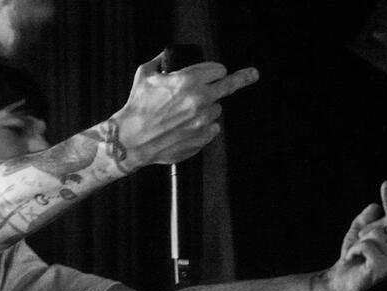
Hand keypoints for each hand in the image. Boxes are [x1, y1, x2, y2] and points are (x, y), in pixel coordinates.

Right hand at [112, 51, 258, 170]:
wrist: (133, 140)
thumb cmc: (138, 108)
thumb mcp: (145, 75)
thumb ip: (160, 61)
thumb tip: (166, 55)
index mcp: (188, 80)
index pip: (218, 69)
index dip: (214, 71)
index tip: (214, 73)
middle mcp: (199, 99)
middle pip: (229, 86)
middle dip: (241, 79)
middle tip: (252, 75)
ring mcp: (203, 121)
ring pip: (217, 110)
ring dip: (207, 109)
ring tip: (185, 114)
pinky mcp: (203, 138)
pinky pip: (212, 129)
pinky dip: (204, 127)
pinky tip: (187, 127)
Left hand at [312, 181, 386, 290]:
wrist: (340, 278)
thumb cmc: (352, 255)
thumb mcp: (358, 231)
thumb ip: (367, 217)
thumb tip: (376, 205)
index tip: (385, 183)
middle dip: (366, 229)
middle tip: (358, 245)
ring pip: (375, 234)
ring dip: (358, 242)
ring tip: (357, 255)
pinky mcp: (384, 268)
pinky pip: (366, 245)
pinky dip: (354, 250)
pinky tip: (354, 260)